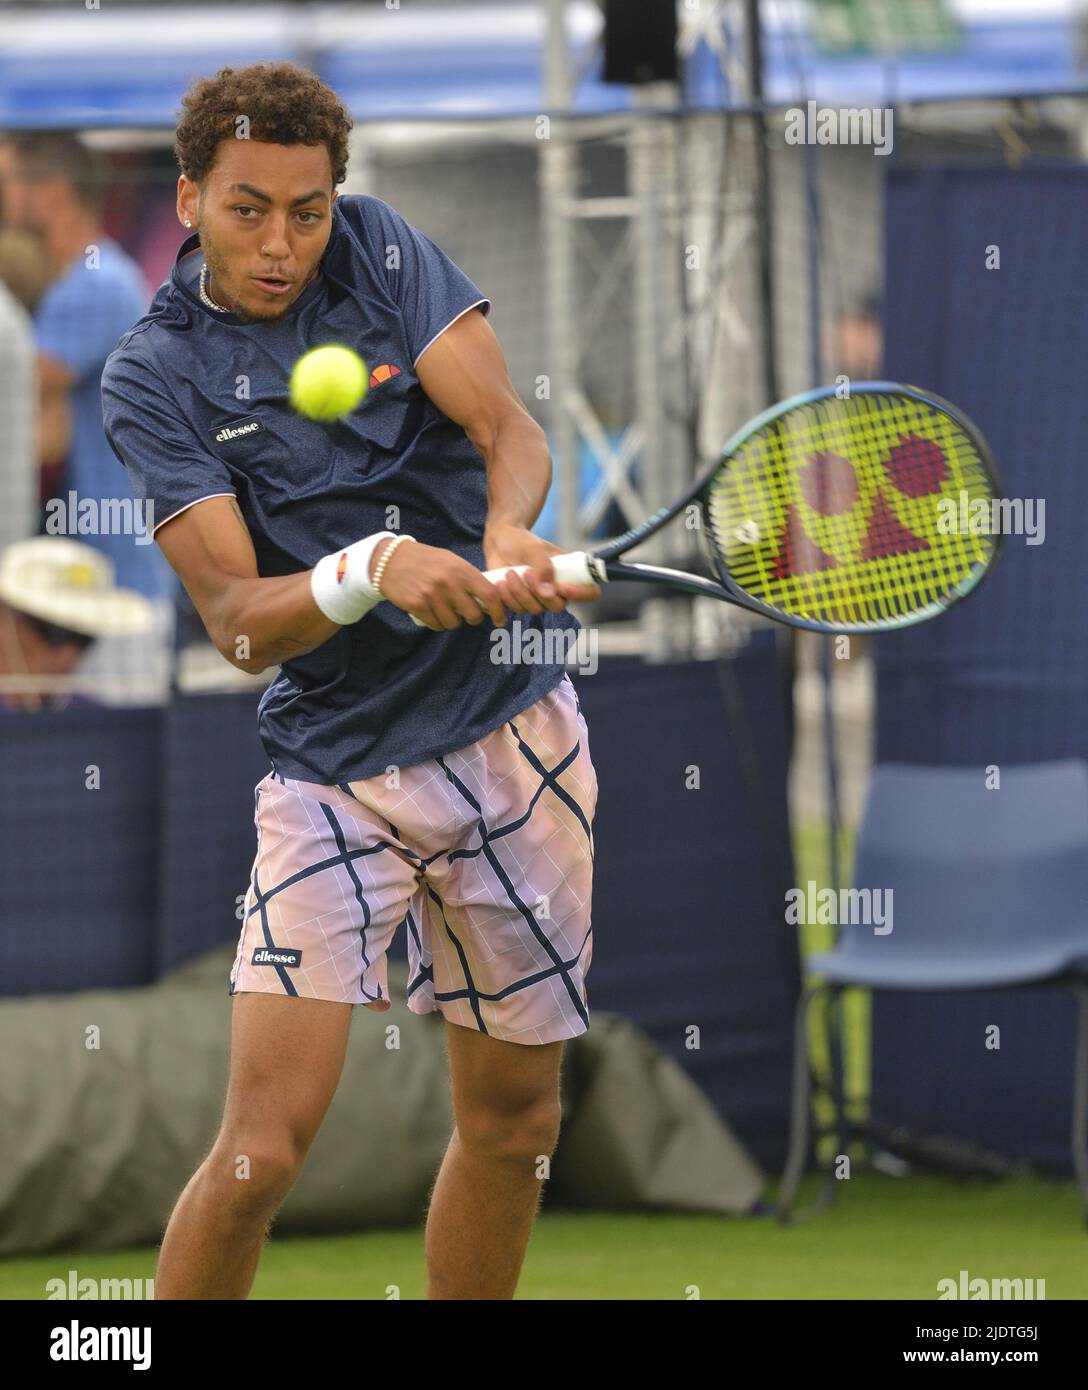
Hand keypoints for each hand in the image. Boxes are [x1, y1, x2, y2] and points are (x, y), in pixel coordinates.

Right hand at [375, 538, 505, 630]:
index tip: (500, 620)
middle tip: (466, 613)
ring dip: (452, 621)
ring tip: (445, 610)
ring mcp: (433, 595)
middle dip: (472, 618)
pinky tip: (431, 612)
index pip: (490, 594)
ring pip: (454, 623)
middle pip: (473, 615)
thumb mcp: (450, 561)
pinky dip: (436, 623)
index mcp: (461, 570)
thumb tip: (489, 600)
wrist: (391, 560)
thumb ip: (468, 578)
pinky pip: (436, 625)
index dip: (499, 611)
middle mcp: (449, 583)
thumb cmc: (426, 561)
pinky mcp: (418, 606)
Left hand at [483, 522, 600, 614]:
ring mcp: (538, 598)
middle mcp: (557, 589)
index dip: (581, 594)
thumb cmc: (522, 541)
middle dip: (539, 593)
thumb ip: (543, 568)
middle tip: (526, 573)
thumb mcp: (534, 548)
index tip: (561, 587)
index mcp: (569, 574)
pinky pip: (517, 609)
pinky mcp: (520, 602)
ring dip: (520, 593)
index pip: (590, 592)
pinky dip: (508, 597)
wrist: (500, 541)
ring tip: (509, 573)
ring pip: (535, 609)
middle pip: (558, 606)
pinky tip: (501, 582)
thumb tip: (549, 594)